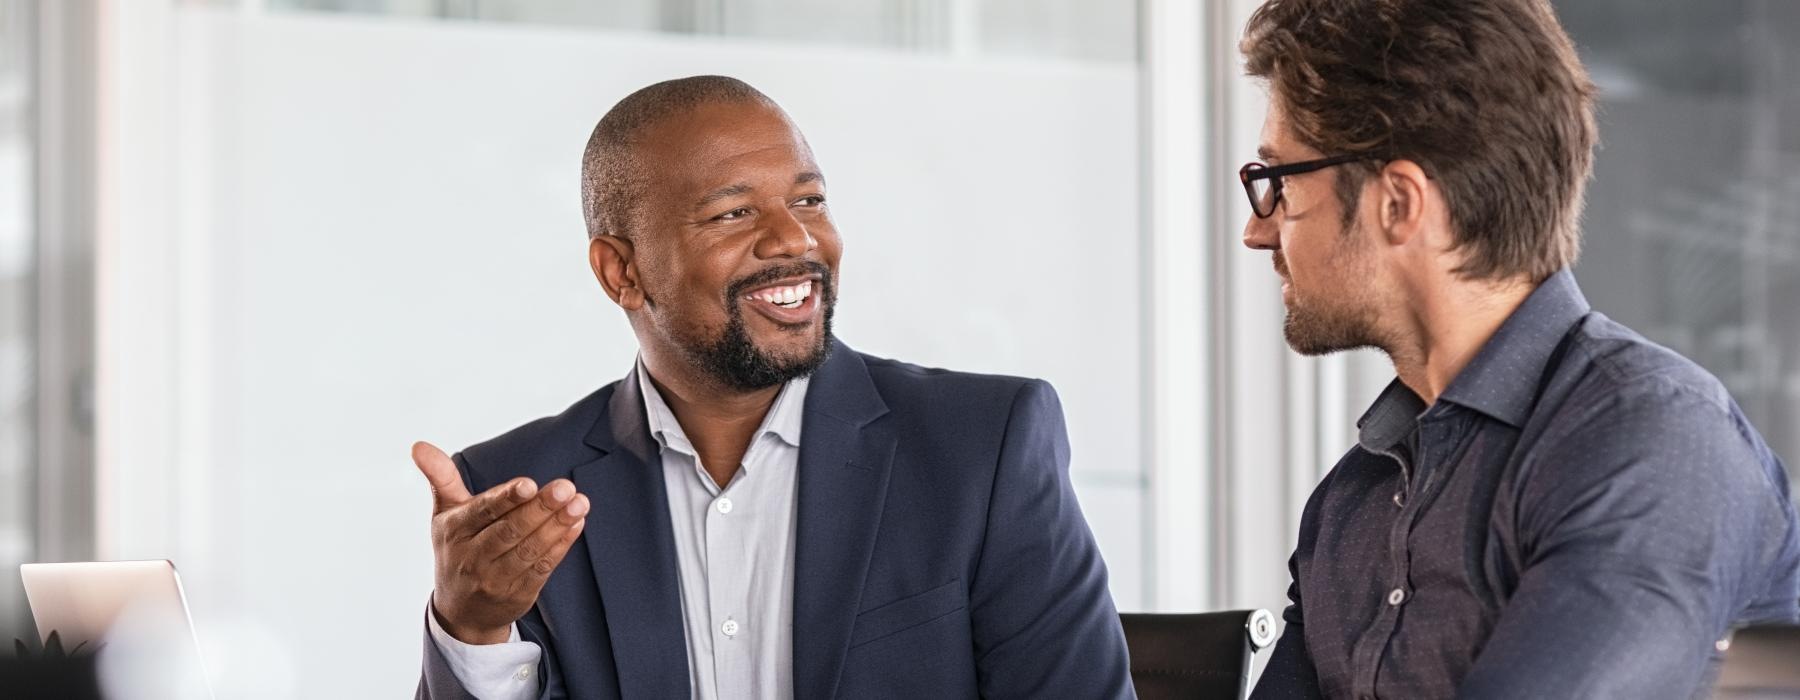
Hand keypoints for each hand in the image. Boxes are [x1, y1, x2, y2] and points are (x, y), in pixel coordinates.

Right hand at [413, 441, 588, 644]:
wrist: (461, 611)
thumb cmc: (457, 548)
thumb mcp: (444, 514)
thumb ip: (441, 477)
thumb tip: (419, 445)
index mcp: (455, 531)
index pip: (483, 512)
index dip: (506, 498)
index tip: (529, 484)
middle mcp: (473, 556)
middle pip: (510, 530)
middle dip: (540, 508)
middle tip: (565, 488)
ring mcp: (496, 578)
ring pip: (530, 549)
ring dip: (557, 525)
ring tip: (579, 503)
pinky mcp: (519, 593)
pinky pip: (543, 567)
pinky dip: (562, 545)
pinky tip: (576, 524)